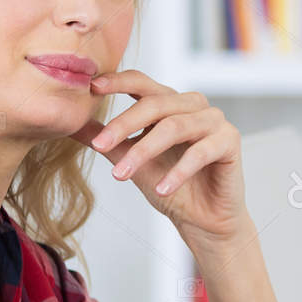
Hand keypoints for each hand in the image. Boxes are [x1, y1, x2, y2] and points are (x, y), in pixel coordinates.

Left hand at [72, 69, 248, 245]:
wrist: (202, 220)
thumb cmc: (170, 186)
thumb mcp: (131, 161)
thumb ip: (107, 142)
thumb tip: (71, 125)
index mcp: (169, 103)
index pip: (142, 82)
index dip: (118, 81)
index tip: (92, 88)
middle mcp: (192, 105)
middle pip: (155, 104)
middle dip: (124, 125)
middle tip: (100, 147)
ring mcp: (214, 120)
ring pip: (174, 126)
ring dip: (145, 151)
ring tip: (122, 175)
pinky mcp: (230, 141)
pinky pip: (200, 152)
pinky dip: (178, 172)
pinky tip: (161, 189)